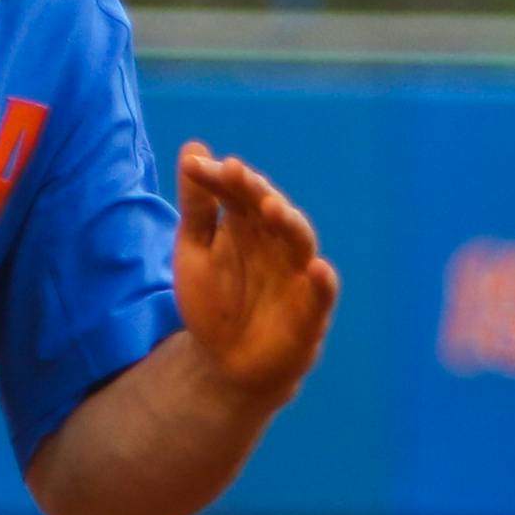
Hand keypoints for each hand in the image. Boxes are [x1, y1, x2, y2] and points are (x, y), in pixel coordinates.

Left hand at [171, 140, 335, 400]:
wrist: (224, 365)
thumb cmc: (215, 301)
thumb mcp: (194, 251)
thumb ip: (197, 205)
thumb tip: (192, 148)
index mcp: (248, 225)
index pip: (235, 192)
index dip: (217, 178)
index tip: (194, 166)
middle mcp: (276, 243)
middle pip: (269, 209)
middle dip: (253, 191)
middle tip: (234, 172)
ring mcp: (295, 275)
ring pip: (299, 242)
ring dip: (288, 224)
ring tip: (271, 208)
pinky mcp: (310, 313)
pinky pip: (321, 295)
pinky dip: (322, 282)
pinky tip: (317, 269)